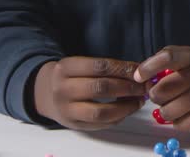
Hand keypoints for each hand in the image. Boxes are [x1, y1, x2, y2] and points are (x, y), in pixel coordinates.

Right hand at [32, 56, 146, 130]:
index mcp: (66, 68)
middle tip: (144, 87)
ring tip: (139, 101)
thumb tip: (138, 72)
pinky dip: (118, 118)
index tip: (140, 70)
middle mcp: (63, 89)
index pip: (100, 66)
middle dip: (128, 88)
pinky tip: (128, 110)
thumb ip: (106, 68)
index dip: (124, 69)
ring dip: (126, 107)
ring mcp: (66, 110)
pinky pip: (100, 124)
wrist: (45, 93)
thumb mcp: (80, 65)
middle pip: (101, 88)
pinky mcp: (73, 125)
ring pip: (100, 112)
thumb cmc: (71, 76)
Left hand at [135, 46, 189, 134]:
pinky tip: (189, 114)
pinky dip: (179, 122)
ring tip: (177, 106)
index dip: (148, 67)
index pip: (168, 56)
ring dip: (167, 112)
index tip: (138, 77)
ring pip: (168, 110)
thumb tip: (143, 78)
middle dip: (156, 96)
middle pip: (163, 89)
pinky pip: (180, 123)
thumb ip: (168, 65)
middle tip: (163, 96)